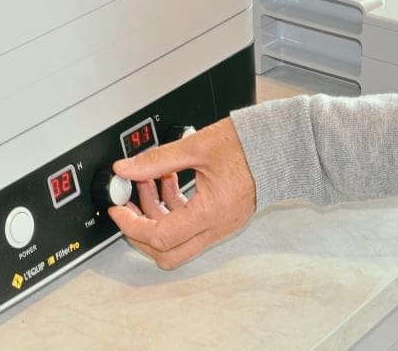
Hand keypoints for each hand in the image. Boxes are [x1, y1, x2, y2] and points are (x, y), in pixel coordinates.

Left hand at [108, 117, 256, 268]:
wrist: (280, 144)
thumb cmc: (248, 145)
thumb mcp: (195, 146)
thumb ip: (156, 160)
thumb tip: (125, 169)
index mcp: (210, 213)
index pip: (160, 236)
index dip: (131, 225)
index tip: (117, 209)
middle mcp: (217, 226)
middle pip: (167, 252)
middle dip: (140, 232)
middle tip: (126, 207)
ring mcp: (221, 225)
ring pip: (178, 239)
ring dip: (156, 214)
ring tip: (147, 181)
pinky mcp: (222, 217)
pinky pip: (190, 225)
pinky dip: (173, 207)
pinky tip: (167, 180)